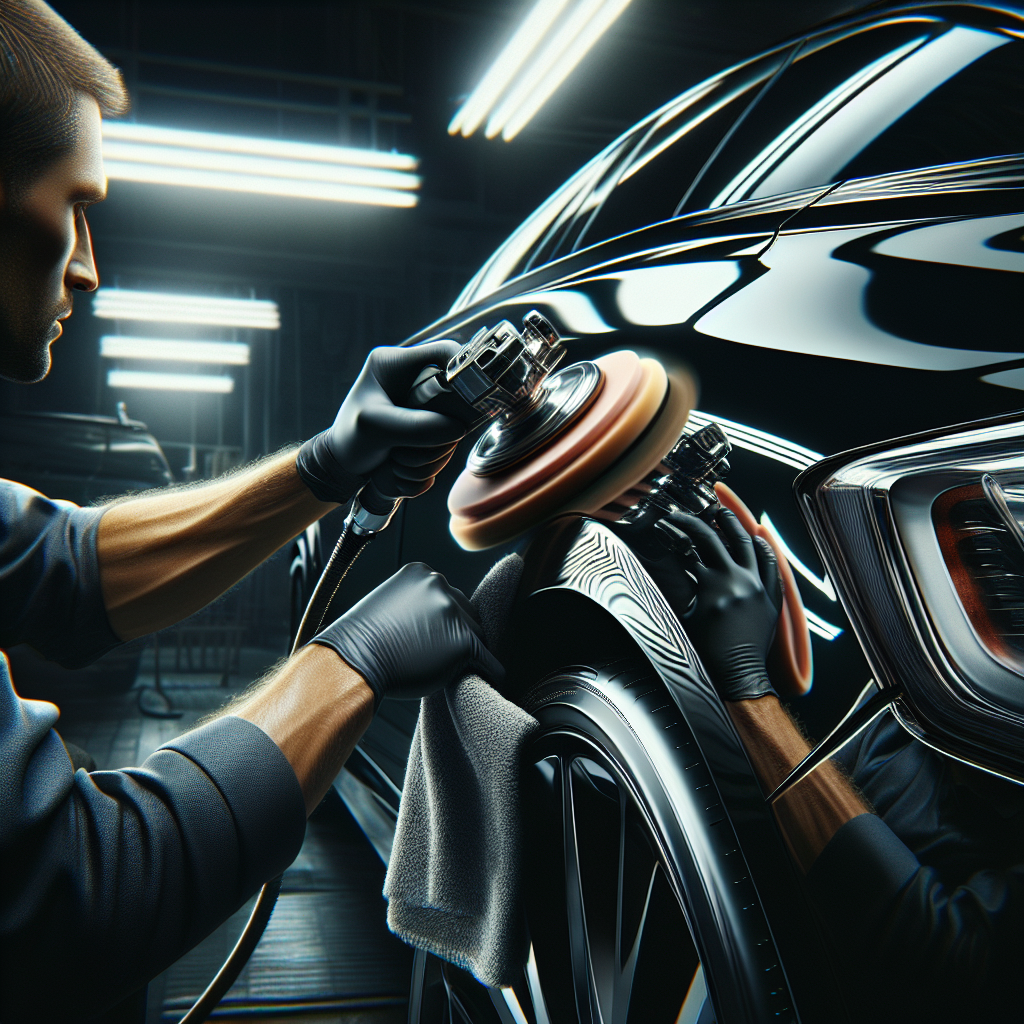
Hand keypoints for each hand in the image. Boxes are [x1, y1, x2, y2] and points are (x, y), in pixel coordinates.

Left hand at [296, 342, 465, 504]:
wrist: (340, 468)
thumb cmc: (349, 439)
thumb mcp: (375, 427)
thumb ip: (415, 426)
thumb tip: (456, 429)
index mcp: (397, 365)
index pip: (447, 353)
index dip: (465, 372)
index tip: (469, 400)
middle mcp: (416, 384)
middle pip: (458, 404)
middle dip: (436, 437)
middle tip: (405, 448)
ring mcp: (427, 411)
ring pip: (452, 436)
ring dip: (428, 459)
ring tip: (396, 460)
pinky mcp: (430, 434)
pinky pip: (444, 455)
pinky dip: (424, 470)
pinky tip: (400, 468)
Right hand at [310, 562, 504, 708]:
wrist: (352, 664)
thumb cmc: (361, 642)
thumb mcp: (388, 605)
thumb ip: (416, 605)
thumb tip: (436, 623)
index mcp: (422, 574)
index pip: (449, 596)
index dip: (443, 621)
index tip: (435, 637)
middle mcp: (440, 586)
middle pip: (468, 613)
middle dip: (458, 634)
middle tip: (440, 656)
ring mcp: (453, 613)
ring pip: (479, 636)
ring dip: (468, 653)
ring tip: (449, 669)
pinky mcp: (464, 642)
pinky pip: (489, 661)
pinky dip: (490, 671)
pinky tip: (489, 679)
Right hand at [656, 508, 782, 700]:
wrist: (739, 672)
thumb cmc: (710, 650)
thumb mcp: (687, 617)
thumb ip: (680, 588)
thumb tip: (670, 565)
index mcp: (711, 585)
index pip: (689, 548)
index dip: (676, 533)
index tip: (669, 526)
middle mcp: (735, 579)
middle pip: (715, 539)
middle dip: (699, 522)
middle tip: (691, 515)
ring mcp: (756, 585)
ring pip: (746, 544)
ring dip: (733, 526)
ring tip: (725, 515)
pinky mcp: (771, 595)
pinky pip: (772, 564)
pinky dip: (765, 548)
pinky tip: (759, 539)